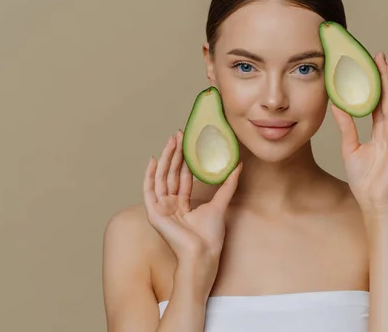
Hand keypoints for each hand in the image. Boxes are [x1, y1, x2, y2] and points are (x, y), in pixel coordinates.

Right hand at [143, 130, 242, 289]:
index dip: (185, 159)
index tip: (188, 141)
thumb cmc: (210, 236)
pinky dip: (149, 175)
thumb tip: (238, 165)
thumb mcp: (220, 203)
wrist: (203, 253)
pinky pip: (149, 190)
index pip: (183, 177)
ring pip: (161, 177)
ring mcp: (161, 209)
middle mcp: (170, 205)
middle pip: (171, 174)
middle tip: (179, 134)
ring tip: (170, 140)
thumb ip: (228, 184)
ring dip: (165, 158)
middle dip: (175, 153)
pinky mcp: (154, 213)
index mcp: (183, 205)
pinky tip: (152, 159)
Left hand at [331, 52, 387, 212]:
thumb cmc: (363, 178)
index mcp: (380, 131)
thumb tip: (336, 105)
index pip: (378, 102)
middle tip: (379, 56)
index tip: (369, 65)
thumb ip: (346, 126)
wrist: (371, 200)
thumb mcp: (349, 147)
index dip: (375, 84)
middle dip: (385, 76)